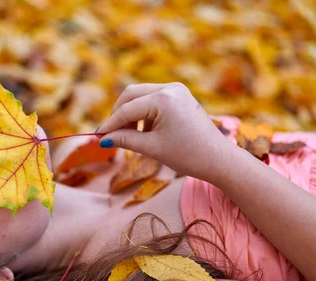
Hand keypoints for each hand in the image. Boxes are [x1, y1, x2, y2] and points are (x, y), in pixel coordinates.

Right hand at [97, 83, 235, 182]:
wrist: (218, 159)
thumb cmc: (187, 155)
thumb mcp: (152, 148)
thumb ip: (125, 140)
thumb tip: (102, 139)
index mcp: (163, 99)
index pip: (127, 109)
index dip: (110, 124)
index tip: (97, 136)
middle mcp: (170, 88)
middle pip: (131, 94)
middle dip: (119, 114)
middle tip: (110, 134)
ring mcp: (176, 90)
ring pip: (141, 96)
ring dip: (131, 114)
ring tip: (130, 137)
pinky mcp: (180, 96)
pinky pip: (153, 99)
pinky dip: (144, 113)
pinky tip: (145, 132)